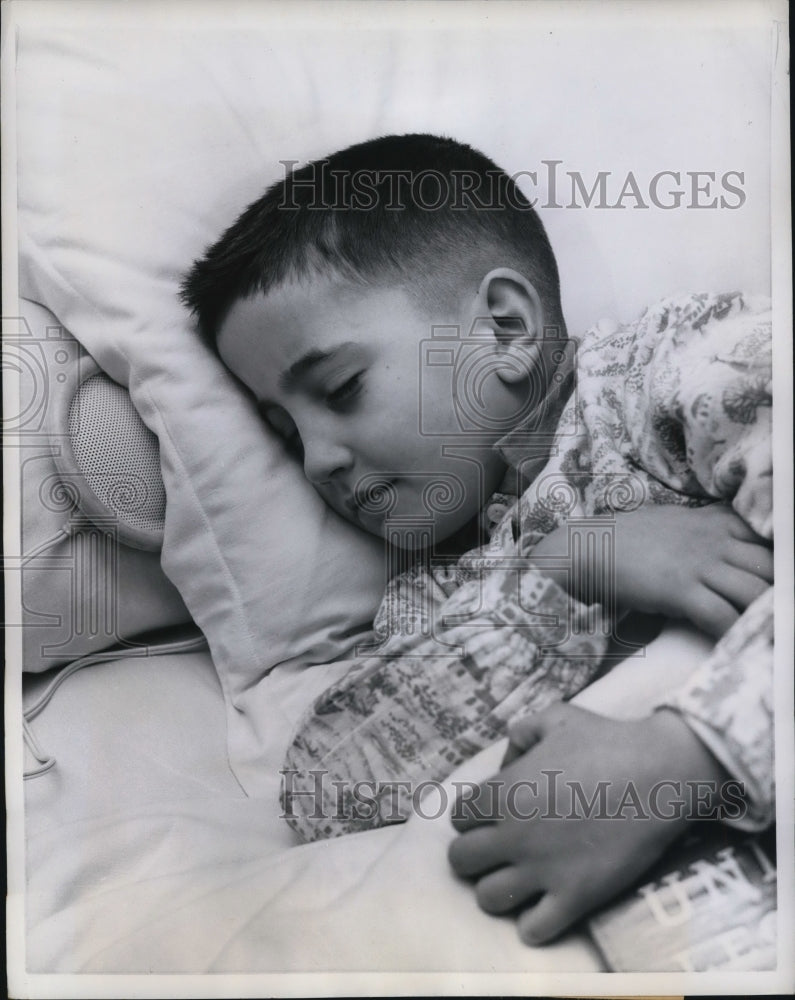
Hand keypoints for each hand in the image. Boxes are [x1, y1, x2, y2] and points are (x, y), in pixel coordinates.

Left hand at [448, 701, 731, 945]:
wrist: (659, 773)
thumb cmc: (607, 740)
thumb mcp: (555, 717)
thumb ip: (520, 733)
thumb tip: (506, 760)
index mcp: (502, 791)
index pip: (458, 817)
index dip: (473, 816)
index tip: (493, 816)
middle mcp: (512, 834)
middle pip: (461, 861)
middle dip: (475, 854)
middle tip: (500, 849)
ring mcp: (542, 870)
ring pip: (487, 898)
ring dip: (498, 889)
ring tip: (518, 879)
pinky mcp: (575, 898)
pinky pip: (533, 930)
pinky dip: (533, 923)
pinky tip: (545, 905)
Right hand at [530, 502, 772, 636]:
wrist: (585, 548)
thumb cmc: (625, 539)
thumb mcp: (674, 522)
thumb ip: (707, 530)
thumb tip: (729, 545)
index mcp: (718, 522)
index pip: (772, 542)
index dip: (781, 568)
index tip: (780, 590)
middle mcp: (715, 540)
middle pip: (773, 569)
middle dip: (780, 595)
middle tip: (778, 621)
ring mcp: (699, 564)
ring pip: (757, 593)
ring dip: (765, 618)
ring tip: (768, 641)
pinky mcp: (680, 589)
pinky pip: (723, 616)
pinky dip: (736, 634)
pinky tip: (737, 647)